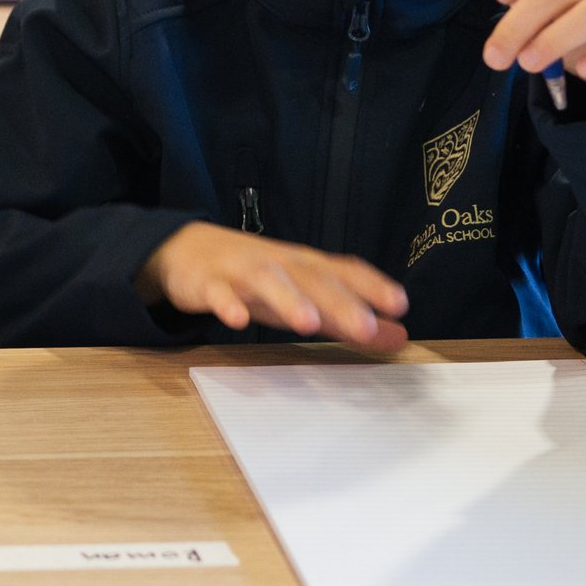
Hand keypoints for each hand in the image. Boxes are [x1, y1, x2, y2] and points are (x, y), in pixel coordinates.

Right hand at [138, 222, 409, 349]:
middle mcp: (279, 264)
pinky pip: (218, 293)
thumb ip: (348, 316)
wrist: (186, 249)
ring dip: (288, 300)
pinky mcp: (207, 283)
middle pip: (311, 279)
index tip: (399, 304)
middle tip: (365, 327)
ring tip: (308, 324)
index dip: (371, 286)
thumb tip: (399, 335)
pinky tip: (237, 321)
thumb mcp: (302, 295)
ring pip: (267, 282)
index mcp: (305, 267)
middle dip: (338, 302)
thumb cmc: (255, 278)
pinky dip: (226, 304)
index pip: (344, 271)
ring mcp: (242, 271)